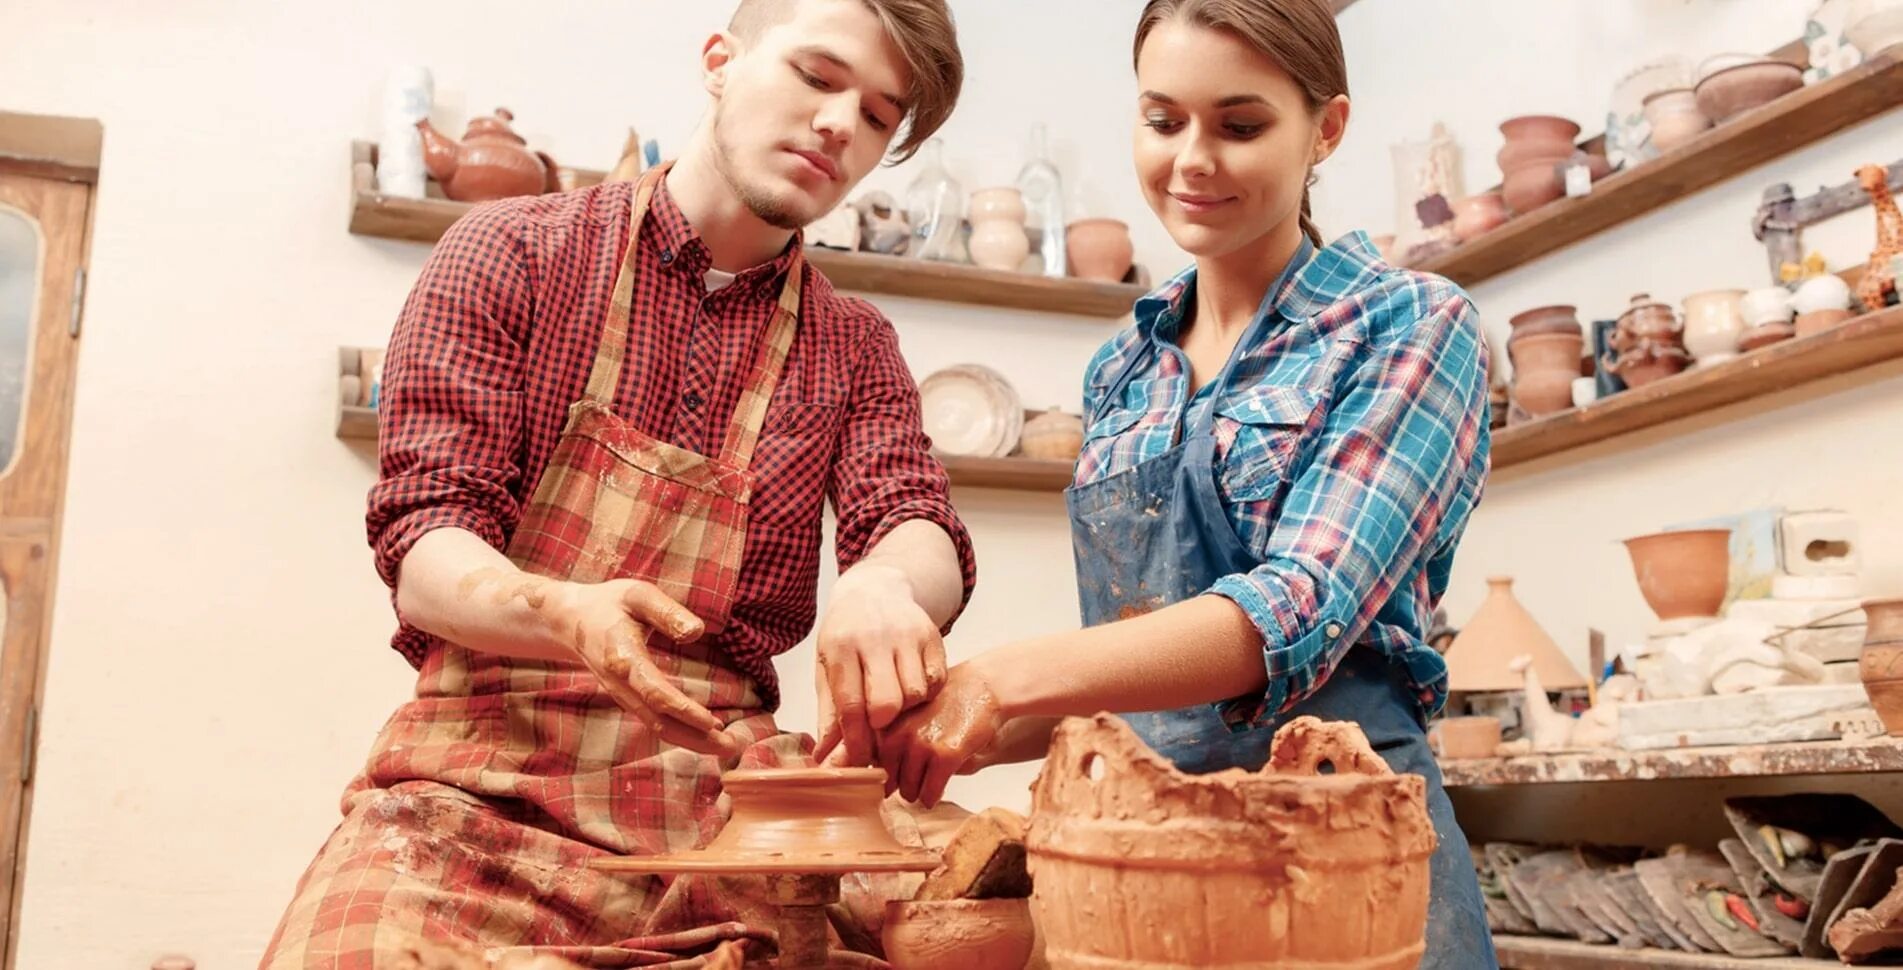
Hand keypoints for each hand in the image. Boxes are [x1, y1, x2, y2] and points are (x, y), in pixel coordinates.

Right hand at [541, 577, 739, 757]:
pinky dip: (681, 733)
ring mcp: (623, 695)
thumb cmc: (609, 604)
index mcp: (623, 658)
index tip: (712, 722)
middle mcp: (621, 684)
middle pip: (659, 721)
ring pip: (658, 727)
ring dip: (692, 741)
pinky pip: (655, 722)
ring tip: (727, 748)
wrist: (569, 621)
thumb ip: (667, 612)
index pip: (655, 692)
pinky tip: (706, 736)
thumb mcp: (638, 595)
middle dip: (695, 737)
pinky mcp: (628, 698)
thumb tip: (696, 632)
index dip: (683, 709)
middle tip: (732, 748)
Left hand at [812, 565, 947, 766]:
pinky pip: (936, 680)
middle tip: (879, 729)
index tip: (860, 760)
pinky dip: (926, 694)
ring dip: (906, 710)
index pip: (851, 705)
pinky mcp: (932, 634)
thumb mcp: (828, 668)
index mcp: (841, 647)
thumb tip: (825, 760)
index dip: (856, 741)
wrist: (876, 589)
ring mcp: (907, 634)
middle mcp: (875, 638)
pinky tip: (912, 689)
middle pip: (887, 702)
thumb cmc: (846, 636)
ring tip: (895, 707)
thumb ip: (830, 713)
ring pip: (915, 693)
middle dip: (883, 726)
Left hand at [872, 662, 1003, 807]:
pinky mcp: (945, 754)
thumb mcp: (905, 715)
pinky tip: (940, 786)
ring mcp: (921, 744)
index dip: (881, 775)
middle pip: (889, 783)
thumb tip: (860, 773)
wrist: (980, 688)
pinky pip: (930, 793)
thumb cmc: (942, 704)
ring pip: (909, 792)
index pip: (867, 765)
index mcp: (883, 723)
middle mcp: (897, 733)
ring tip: (932, 777)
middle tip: (919, 774)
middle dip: (904, 784)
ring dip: (920, 791)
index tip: (891, 776)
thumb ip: (884, 741)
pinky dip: (934, 796)